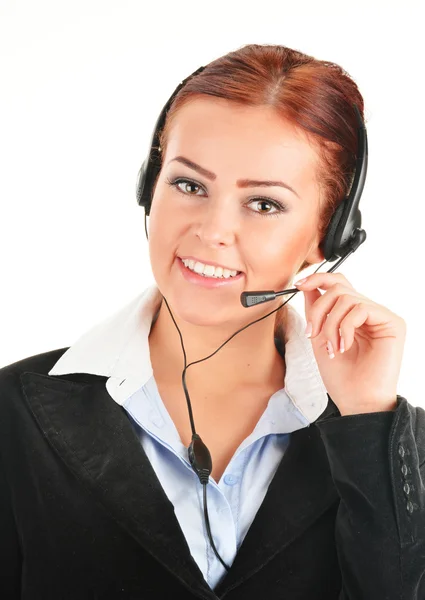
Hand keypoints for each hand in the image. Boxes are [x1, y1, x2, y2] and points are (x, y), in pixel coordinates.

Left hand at [293, 272, 405, 415]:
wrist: (356, 400)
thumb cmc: (341, 376)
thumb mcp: (319, 338)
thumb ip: (316, 310)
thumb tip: (308, 285)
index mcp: (351, 315)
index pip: (338, 284)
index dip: (318, 279)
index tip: (299, 284)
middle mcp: (368, 312)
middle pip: (339, 287)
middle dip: (319, 309)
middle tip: (312, 333)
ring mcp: (381, 316)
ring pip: (346, 297)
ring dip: (331, 324)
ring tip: (331, 348)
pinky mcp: (393, 323)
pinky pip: (361, 308)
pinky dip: (345, 328)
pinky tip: (344, 347)